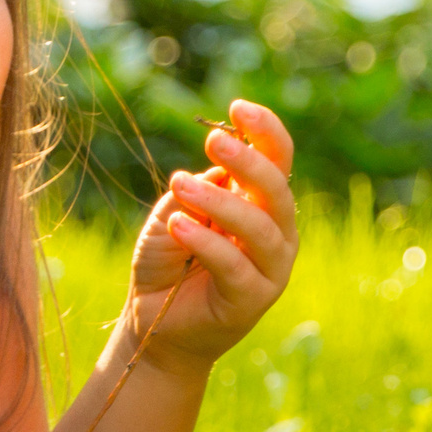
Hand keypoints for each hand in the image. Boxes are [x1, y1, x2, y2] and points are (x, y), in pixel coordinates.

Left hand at [128, 98, 297, 377]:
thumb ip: (194, 192)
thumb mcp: (173, 214)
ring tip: (179, 183)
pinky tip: (178, 226)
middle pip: (276, 189)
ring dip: (220, 201)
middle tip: (213, 140)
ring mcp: (270, 268)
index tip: (238, 106)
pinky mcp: (252, 299)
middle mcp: (276, 233)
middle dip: (248, 160)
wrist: (154, 325)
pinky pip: (235, 265)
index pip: (277, 160)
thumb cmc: (167, 263)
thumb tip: (215, 172)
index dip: (265, 131)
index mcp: (261, 205)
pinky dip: (207, 242)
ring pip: (259, 227)